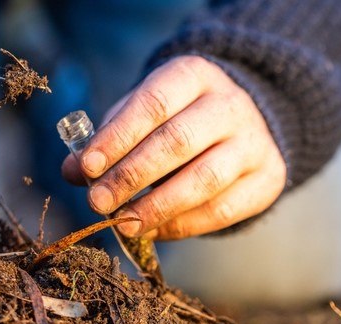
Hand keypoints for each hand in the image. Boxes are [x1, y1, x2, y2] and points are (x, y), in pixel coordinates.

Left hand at [62, 56, 285, 239]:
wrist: (245, 122)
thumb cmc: (178, 117)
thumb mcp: (142, 112)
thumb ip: (108, 137)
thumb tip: (72, 171)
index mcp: (194, 75)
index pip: (153, 103)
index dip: (118, 136)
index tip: (87, 166)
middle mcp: (230, 104)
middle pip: (178, 141)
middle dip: (131, 176)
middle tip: (98, 201)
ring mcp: (254, 142)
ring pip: (204, 179)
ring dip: (157, 207)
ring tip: (123, 223)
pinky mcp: (268, 177)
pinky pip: (222, 210)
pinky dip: (182, 225)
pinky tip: (153, 230)